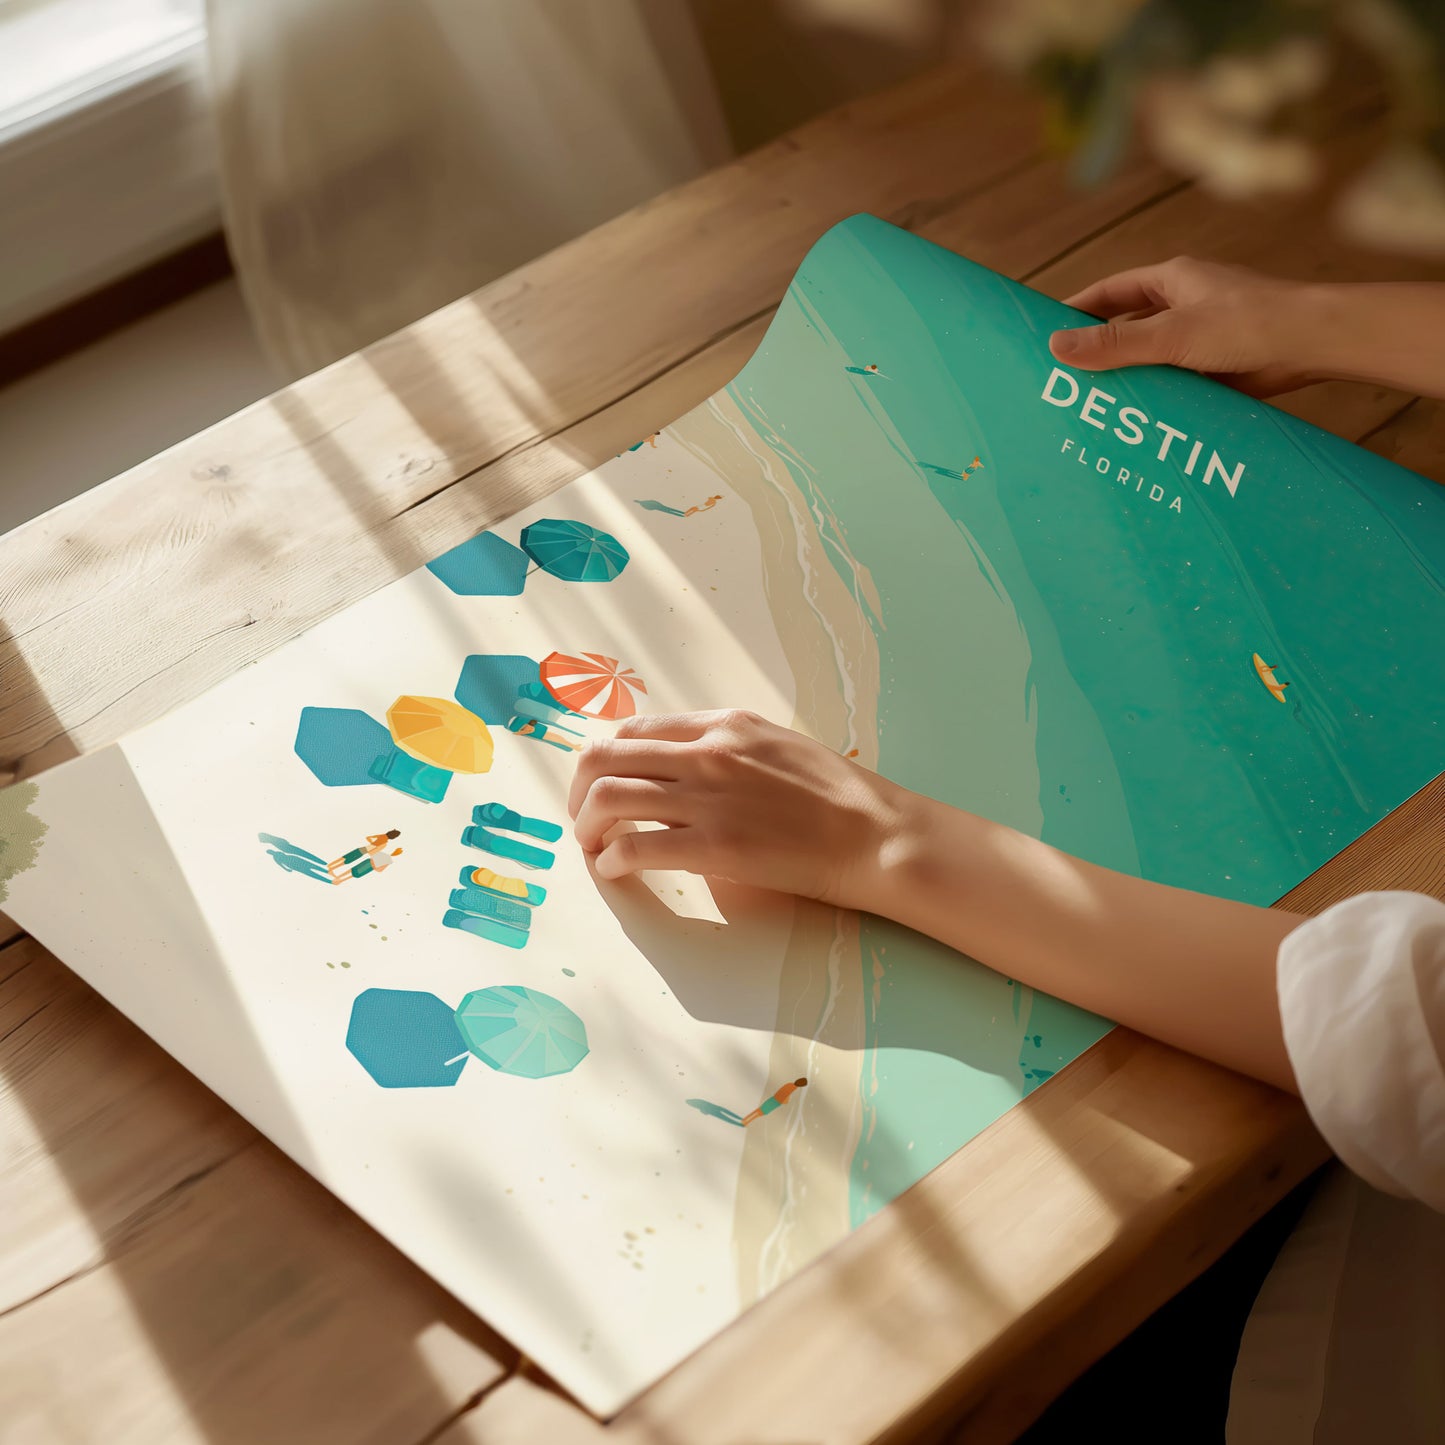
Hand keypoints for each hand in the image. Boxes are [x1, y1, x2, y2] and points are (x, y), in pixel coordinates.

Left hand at [567, 710, 905, 907]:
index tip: (600, 786)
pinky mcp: (714, 846)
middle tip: (583, 820)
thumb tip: (681, 768)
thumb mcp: (775, 746)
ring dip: (587, 826)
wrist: (875, 834)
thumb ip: (724, 749)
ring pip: (608, 797)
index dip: (604, 760)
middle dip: (579, 791)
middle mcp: (706, 752)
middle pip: (605, 757)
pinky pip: (635, 846)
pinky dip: (612, 859)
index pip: (633, 729)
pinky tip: (616, 871)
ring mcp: (707, 798)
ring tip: (594, 848)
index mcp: (721, 724)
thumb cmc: (835, 795)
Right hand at [1049, 256, 1319, 396]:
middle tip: (1062, 377)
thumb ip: (1114, 344)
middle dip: (1099, 350)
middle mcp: (1186, 305)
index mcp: (1173, 281)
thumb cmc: (1248, 323)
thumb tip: (1055, 346)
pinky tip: (1136, 420)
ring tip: (1091, 406)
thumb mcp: (1171, 334)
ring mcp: (1202, 338)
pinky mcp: (1217, 368)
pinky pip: (1175, 382)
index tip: (1046, 331)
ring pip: (1151, 359)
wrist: (1313, 345)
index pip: (1111, 292)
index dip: (1077, 310)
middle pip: (1128, 327)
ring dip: (1128, 379)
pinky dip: (1156, 398)